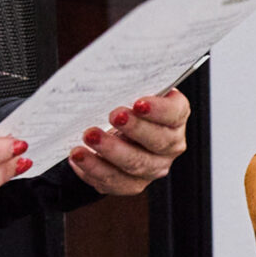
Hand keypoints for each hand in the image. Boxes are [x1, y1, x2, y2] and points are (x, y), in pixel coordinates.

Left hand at [68, 90, 190, 196]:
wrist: (115, 130)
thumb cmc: (125, 105)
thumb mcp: (129, 90)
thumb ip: (127, 84)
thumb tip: (108, 72)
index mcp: (175, 118)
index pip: (175, 113)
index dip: (158, 110)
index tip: (138, 102)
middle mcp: (169, 145)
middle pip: (157, 141)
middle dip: (133, 129)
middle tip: (112, 116)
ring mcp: (153, 167)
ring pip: (135, 165)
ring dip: (109, 152)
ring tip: (88, 137)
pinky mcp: (132, 184)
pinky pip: (115, 183)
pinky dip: (94, 170)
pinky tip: (80, 157)